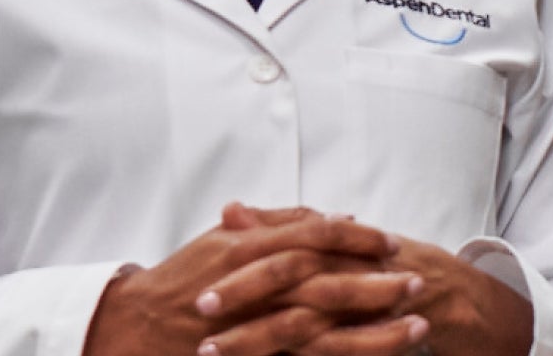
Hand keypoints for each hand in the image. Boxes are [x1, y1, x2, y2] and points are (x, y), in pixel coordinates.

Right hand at [83, 204, 419, 355]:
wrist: (134, 328)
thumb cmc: (187, 276)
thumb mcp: (229, 239)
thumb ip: (282, 223)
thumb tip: (338, 217)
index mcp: (250, 252)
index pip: (316, 238)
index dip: (357, 239)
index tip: (392, 241)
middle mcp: (255, 291)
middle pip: (327, 286)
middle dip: (377, 285)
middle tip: (418, 282)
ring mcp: (254, 333)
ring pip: (323, 335)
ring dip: (375, 333)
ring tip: (417, 327)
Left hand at [222, 209, 533, 355]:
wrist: (459, 302)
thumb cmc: (392, 269)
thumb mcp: (340, 244)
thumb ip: (287, 227)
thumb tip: (230, 209)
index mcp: (343, 241)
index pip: (292, 237)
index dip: (249, 249)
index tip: (202, 264)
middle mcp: (359, 264)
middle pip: (298, 271)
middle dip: (248, 289)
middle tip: (202, 305)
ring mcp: (373, 301)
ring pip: (311, 318)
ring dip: (259, 335)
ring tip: (213, 350)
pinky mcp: (384, 333)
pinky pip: (340, 349)